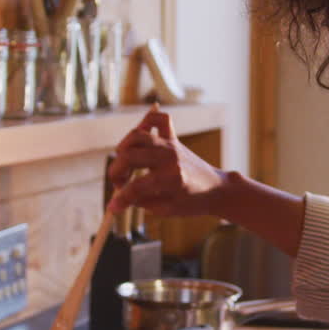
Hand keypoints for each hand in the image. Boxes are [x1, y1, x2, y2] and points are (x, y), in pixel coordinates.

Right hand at [108, 107, 227, 216]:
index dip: (120, 200)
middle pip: (130, 156)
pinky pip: (159, 120)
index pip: (135, 187)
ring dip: (123, 149)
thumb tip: (121, 195)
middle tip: (118, 183)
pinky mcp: (173, 139)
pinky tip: (138, 137)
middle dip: (116, 172)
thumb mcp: (167, 210)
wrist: (216, 189)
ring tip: (124, 164)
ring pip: (137, 136)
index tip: (112, 208)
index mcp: (171, 179)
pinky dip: (146, 122)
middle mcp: (169, 158)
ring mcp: (171, 145)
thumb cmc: (193, 202)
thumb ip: (142, 201)